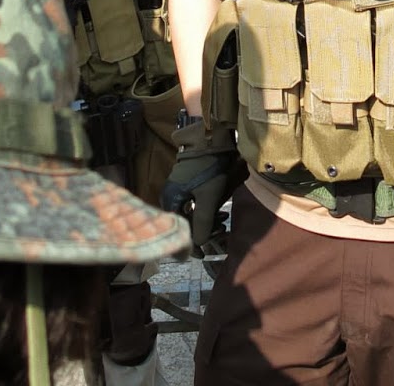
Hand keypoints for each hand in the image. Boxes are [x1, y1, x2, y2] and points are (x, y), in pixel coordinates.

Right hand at [159, 120, 238, 250]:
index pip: (178, 230)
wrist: (212, 138)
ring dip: (206, 221)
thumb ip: (202, 222)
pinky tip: (219, 212)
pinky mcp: (187, 183)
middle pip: (184, 223)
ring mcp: (178, 188)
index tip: (203, 254)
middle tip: (219, 234)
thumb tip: (198, 244)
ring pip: (191, 214)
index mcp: (171, 200)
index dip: (190, 245)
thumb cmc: (209, 168)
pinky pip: (194, 204)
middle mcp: (171, 196)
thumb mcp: (208, 197)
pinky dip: (206, 211)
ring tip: (222, 222)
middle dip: (202, 231)